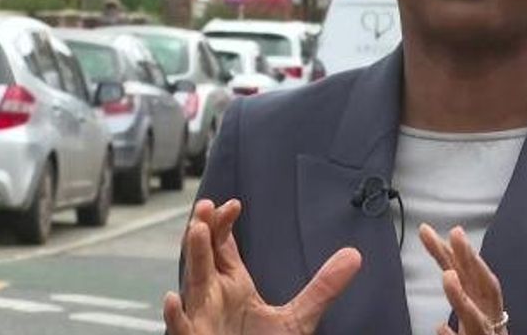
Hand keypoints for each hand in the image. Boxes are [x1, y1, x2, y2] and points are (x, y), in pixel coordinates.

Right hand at [163, 199, 362, 334]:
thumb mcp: (299, 318)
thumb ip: (322, 288)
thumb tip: (354, 257)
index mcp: (233, 286)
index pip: (224, 248)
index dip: (224, 224)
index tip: (233, 204)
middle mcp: (214, 297)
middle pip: (205, 257)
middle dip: (204, 231)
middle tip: (206, 206)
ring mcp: (202, 319)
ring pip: (192, 284)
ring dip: (192, 257)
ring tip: (196, 231)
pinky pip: (181, 328)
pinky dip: (175, 315)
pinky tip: (172, 298)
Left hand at [419, 224, 508, 334]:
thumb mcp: (471, 316)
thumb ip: (460, 294)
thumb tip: (447, 268)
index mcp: (482, 303)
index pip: (464, 273)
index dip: (446, 250)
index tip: (424, 230)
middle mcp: (488, 316)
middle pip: (481, 284)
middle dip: (470, 259)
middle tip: (455, 233)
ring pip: (476, 317)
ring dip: (462, 297)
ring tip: (448, 277)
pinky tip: (440, 328)